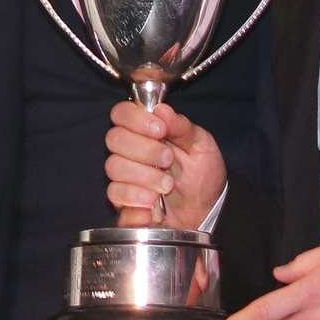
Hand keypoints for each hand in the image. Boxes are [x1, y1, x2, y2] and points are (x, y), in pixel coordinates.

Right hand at [104, 101, 224, 228]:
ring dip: (144, 176)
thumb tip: (161, 109)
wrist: (205, 210)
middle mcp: (130, 150)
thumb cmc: (201, 174)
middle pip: (114, 139)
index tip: (160, 130)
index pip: (122, 113)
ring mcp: (124, 175)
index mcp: (145, 130)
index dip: (135, 119)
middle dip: (144, 149)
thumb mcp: (200, 145)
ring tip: (167, 185)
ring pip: (114, 167)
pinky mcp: (123, 200)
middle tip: (168, 159)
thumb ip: (181, 127)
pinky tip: (153, 203)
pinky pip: (115, 195)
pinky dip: (135, 198)